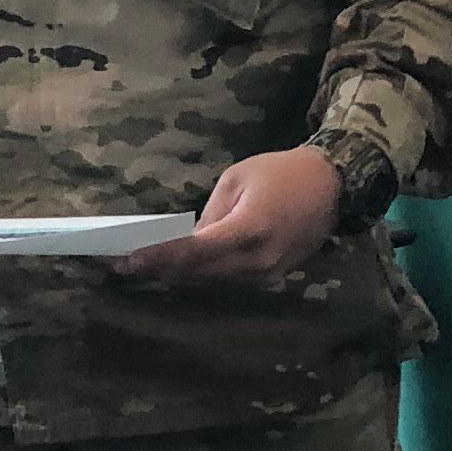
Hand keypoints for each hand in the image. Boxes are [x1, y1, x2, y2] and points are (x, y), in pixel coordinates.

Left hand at [116, 143, 343, 284]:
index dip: (158, 258)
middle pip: (198, 272)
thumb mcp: (236, 180)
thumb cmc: (281, 172)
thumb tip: (187, 242)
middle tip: (120, 263)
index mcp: (250, 229)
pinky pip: (228, 277)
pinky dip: (201, 271)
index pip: (194, 252)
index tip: (125, 260)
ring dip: (177, 272)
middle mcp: (258, 261)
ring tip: (140, 265)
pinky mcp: (271, 278)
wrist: (331, 186)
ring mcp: (267, 274)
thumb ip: (209, 215)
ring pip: (211, 278)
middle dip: (159, 268)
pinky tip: (176, 266)